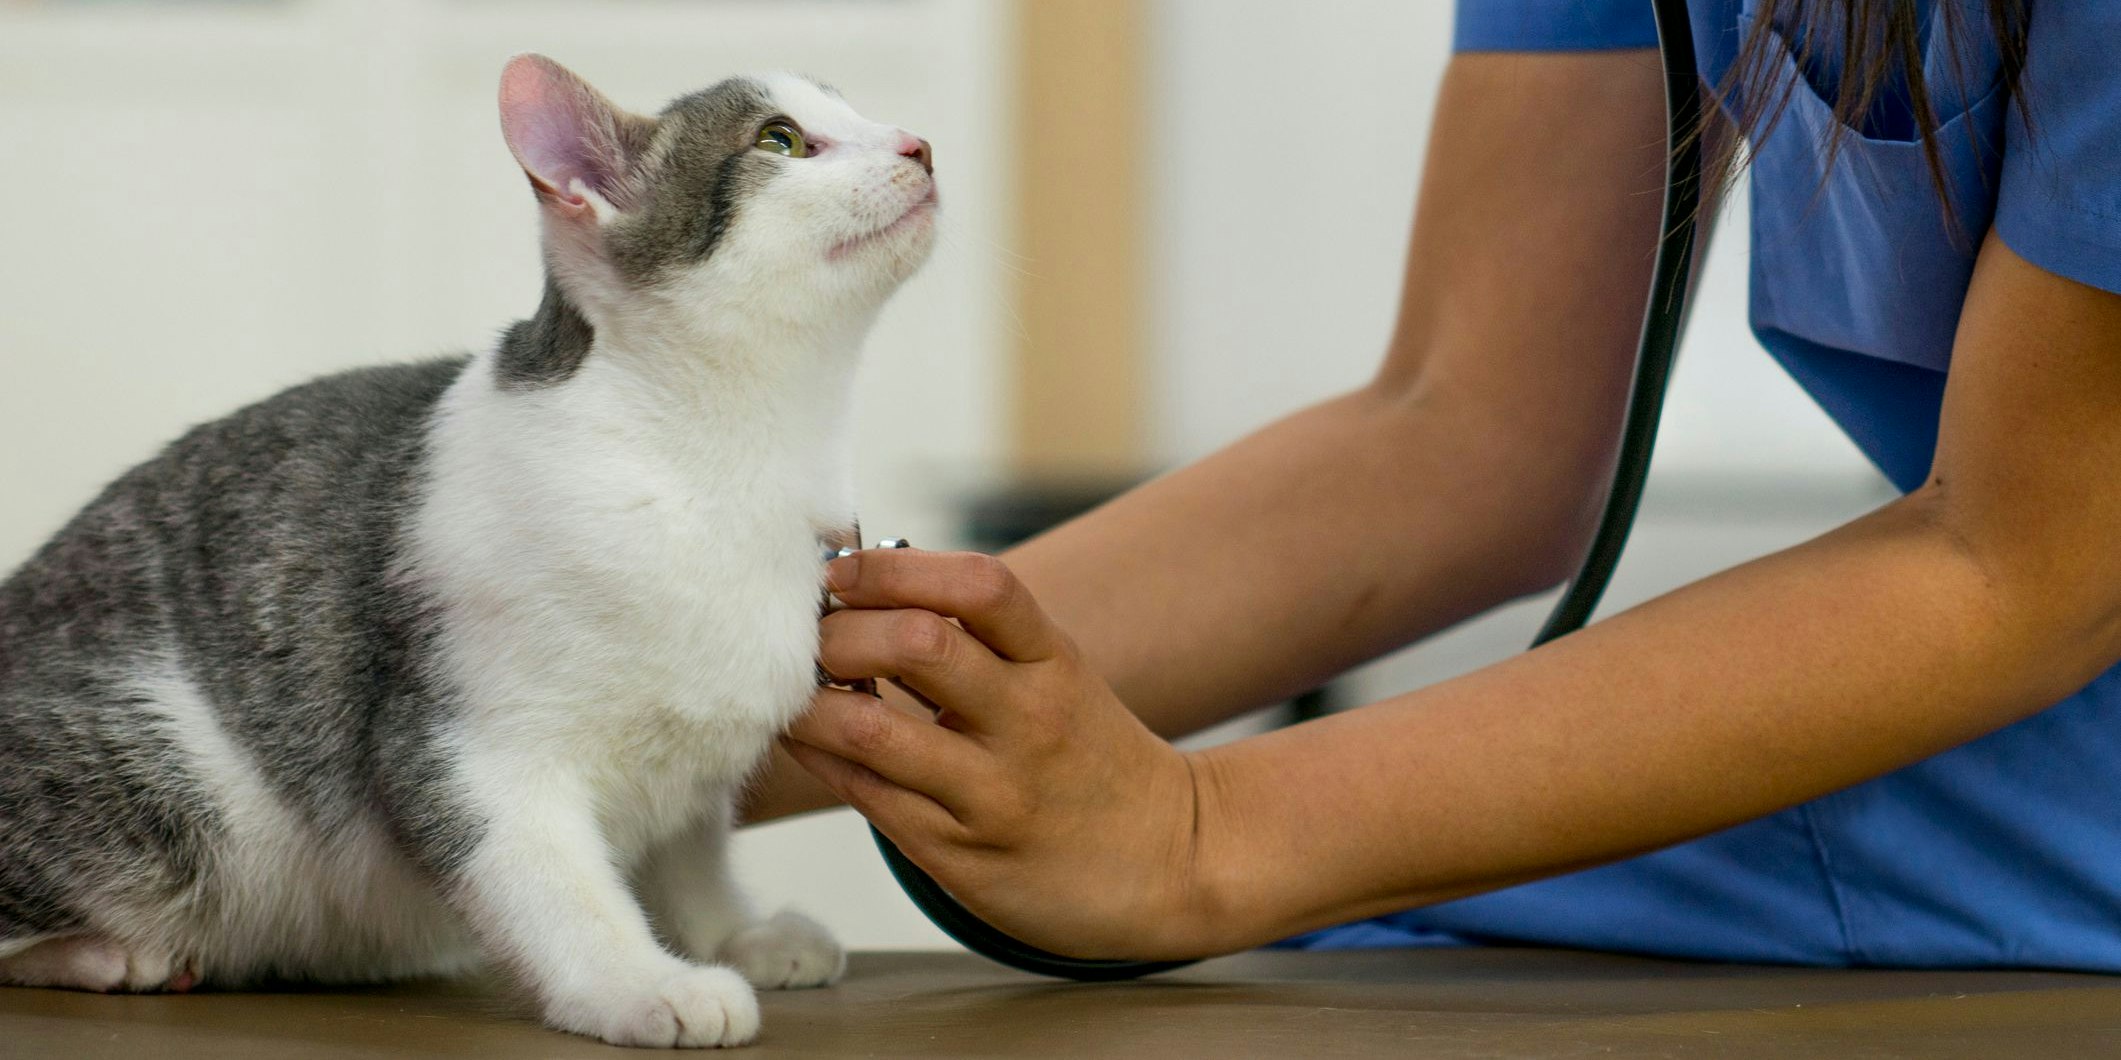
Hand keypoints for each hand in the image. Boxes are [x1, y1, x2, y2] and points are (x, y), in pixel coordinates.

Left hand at [784, 548, 1216, 959]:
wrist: (1172, 862)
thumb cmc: (1088, 756)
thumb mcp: (1056, 678)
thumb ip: (977, 638)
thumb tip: (861, 587)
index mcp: (1054, 662)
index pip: (979, 586)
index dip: (895, 568)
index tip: (842, 571)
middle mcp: (1030, 721)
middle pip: (918, 644)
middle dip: (840, 632)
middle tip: (806, 639)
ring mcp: (995, 793)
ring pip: (872, 731)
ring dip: (810, 702)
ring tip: (790, 690)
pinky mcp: (962, 857)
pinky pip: (869, 797)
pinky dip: (820, 757)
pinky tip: (806, 738)